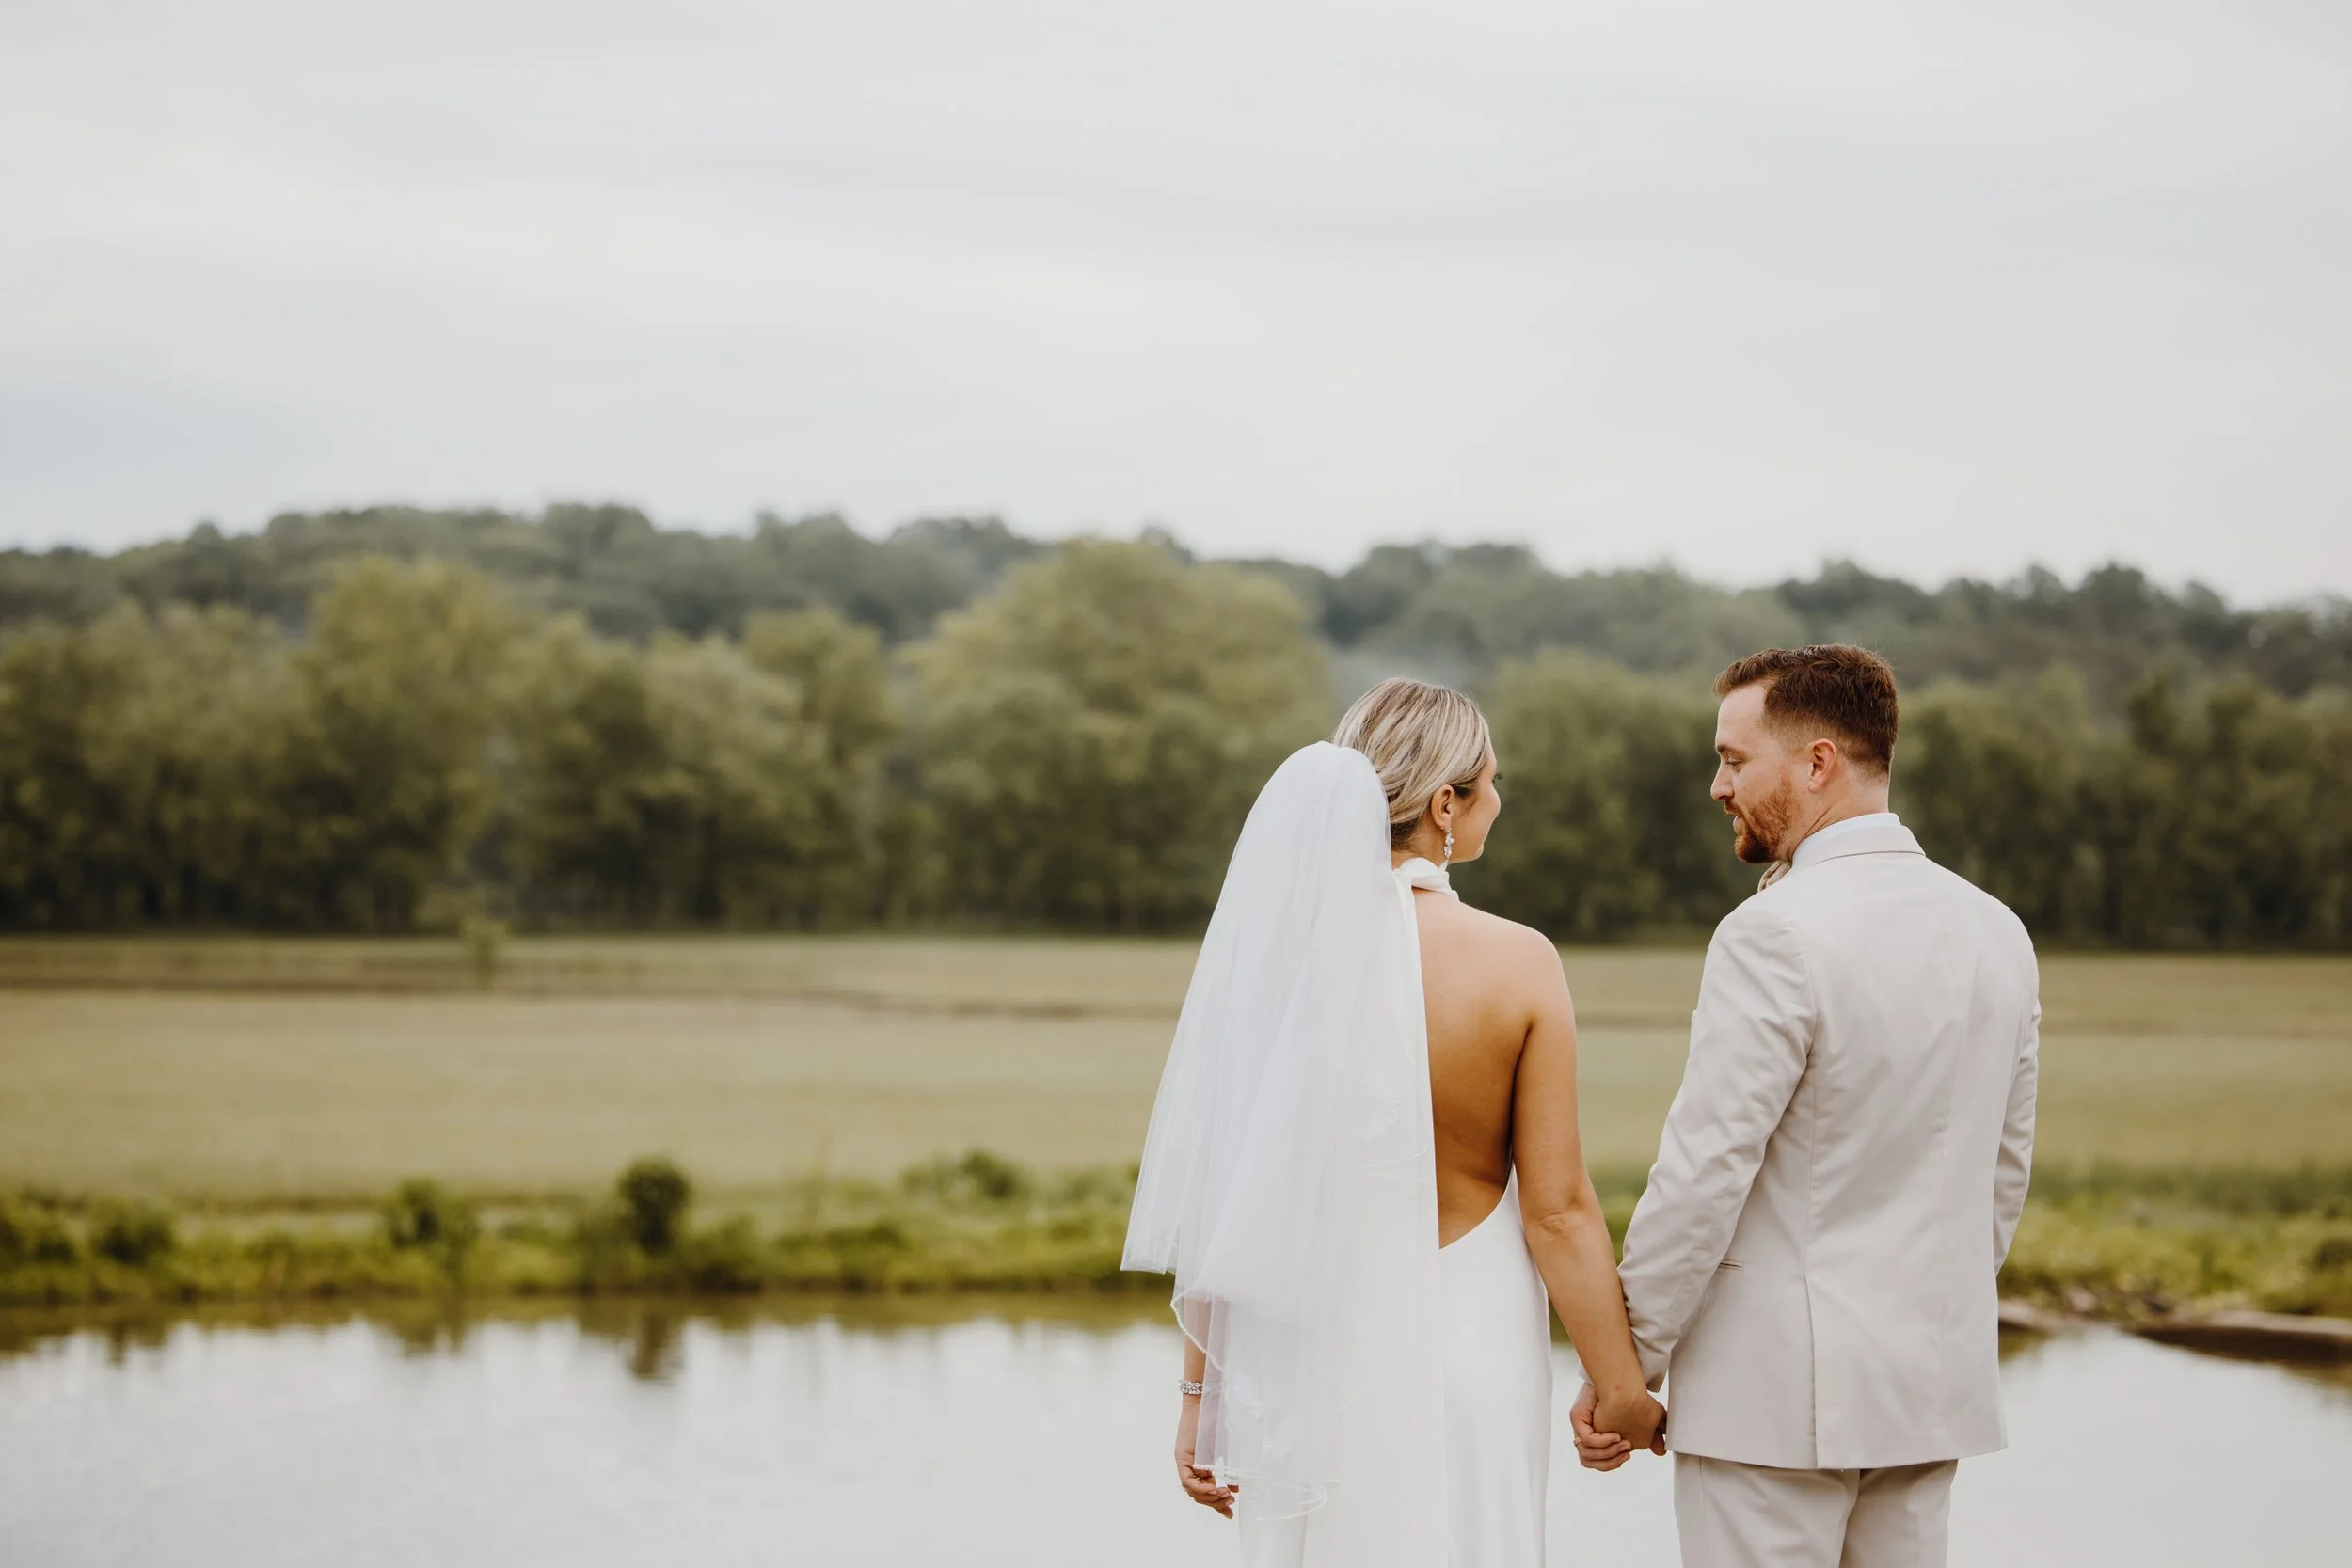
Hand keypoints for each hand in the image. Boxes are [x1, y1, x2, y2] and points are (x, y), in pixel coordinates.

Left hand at [1175, 1396, 1236, 1517]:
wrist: (1207, 1402)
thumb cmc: (1217, 1421)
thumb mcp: (1224, 1451)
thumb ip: (1228, 1469)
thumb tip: (1236, 1488)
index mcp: (1201, 1467)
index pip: (1205, 1492)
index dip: (1217, 1504)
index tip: (1230, 1513)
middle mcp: (1191, 1467)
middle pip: (1198, 1495)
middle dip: (1215, 1504)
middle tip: (1231, 1506)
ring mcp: (1185, 1463)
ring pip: (1192, 1491)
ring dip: (1210, 1497)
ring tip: (1226, 1496)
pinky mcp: (1181, 1457)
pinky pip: (1187, 1481)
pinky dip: (1200, 1488)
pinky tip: (1215, 1489)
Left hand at [1571, 1382, 1666, 1470]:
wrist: (1617, 1377)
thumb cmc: (1630, 1393)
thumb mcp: (1647, 1417)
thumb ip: (1653, 1435)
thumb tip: (1661, 1450)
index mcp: (1596, 1434)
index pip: (1600, 1460)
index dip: (1614, 1461)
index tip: (1628, 1455)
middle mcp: (1584, 1431)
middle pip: (1590, 1462)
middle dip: (1610, 1461)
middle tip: (1626, 1454)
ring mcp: (1579, 1425)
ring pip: (1586, 1456)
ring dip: (1607, 1454)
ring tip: (1623, 1444)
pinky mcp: (1577, 1416)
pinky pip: (1586, 1440)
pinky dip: (1601, 1442)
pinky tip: (1615, 1436)